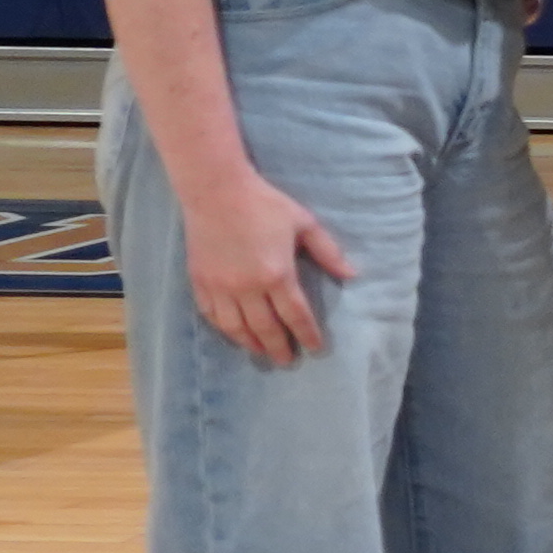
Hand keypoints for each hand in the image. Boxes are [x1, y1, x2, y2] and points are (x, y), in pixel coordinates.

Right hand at [178, 166, 350, 363]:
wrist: (216, 192)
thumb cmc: (265, 205)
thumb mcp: (305, 224)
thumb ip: (328, 253)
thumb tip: (352, 275)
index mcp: (277, 275)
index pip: (296, 315)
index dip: (307, 334)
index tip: (315, 348)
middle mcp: (247, 288)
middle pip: (265, 328)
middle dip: (279, 347)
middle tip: (287, 360)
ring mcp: (220, 287)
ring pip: (235, 328)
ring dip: (250, 344)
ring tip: (262, 352)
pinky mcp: (199, 281)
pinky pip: (211, 315)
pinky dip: (224, 329)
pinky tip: (233, 333)